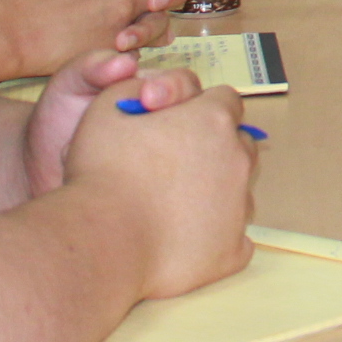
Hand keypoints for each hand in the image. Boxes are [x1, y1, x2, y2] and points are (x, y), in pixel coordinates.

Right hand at [50, 60, 258, 297]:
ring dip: (214, 193)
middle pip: (237, 144)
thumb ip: (138, 90)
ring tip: (171, 207)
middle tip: (172, 167)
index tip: (176, 125)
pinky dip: (213, 237)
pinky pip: (233, 239)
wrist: (102, 239)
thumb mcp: (108, 108)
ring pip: (237, 191)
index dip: (199, 109)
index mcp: (213, 120)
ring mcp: (239, 207)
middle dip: (212, 149)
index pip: (223, 101)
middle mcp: (238, 159)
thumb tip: (153, 93)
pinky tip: (182, 240)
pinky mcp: (231, 251)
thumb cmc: (102, 171)